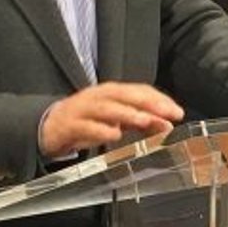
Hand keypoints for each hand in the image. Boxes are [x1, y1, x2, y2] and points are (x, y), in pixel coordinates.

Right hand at [39, 82, 183, 158]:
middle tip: (167, 114)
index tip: (177, 112)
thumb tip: (166, 124)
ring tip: (145, 121)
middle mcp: (99, 96)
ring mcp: (83, 109)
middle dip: (148, 103)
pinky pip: (86, 126)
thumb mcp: (115, 119)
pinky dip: (100, 130)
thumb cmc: (88, 121)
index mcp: (112, 93)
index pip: (139, 91)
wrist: (50, 125)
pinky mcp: (70, 124)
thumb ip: (140, 121)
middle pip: (125, 95)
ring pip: (107, 108)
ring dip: (127, 114)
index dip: (159, 100)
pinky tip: (113, 135)